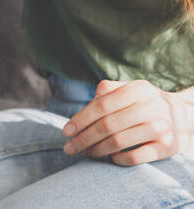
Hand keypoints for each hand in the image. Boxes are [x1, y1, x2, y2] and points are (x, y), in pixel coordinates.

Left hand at [62, 79, 193, 165]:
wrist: (184, 115)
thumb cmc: (144, 102)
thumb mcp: (129, 89)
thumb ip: (105, 93)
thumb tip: (81, 112)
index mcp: (137, 89)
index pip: (102, 106)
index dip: (81, 119)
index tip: (66, 131)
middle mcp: (151, 106)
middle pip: (107, 125)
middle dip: (84, 138)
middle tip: (70, 148)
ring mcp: (161, 127)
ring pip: (119, 142)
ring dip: (97, 150)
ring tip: (86, 153)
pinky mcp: (168, 147)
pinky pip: (136, 157)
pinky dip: (118, 159)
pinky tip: (110, 158)